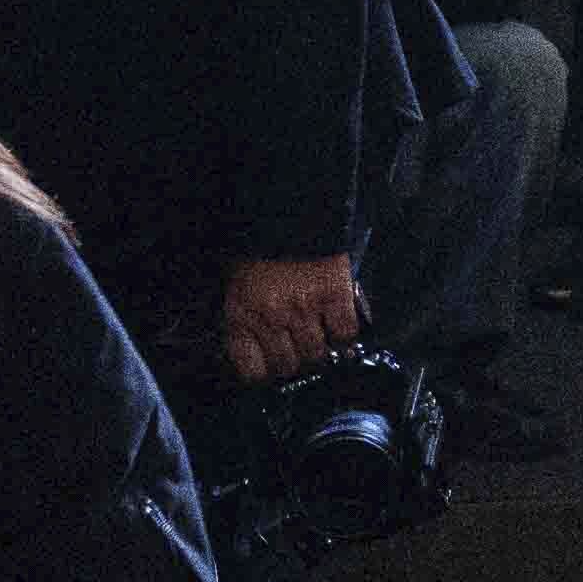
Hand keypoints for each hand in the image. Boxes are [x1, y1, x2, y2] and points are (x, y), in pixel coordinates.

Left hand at [220, 250, 371, 383]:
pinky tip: (339, 326)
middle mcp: (270, 318)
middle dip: (294, 363)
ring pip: (317, 355)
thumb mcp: (237, 283)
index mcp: (240, 315)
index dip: (265, 373)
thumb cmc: (259, 247)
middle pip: (287, 366)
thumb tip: (258, 347)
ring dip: (319, 351)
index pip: (252, 370)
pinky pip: (345, 333)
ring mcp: (304, 309)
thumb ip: (245, 316)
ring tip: (320, 340)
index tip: (271, 368)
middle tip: (299, 352)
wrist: (287, 208)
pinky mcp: (334, 296)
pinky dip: (344, 335)